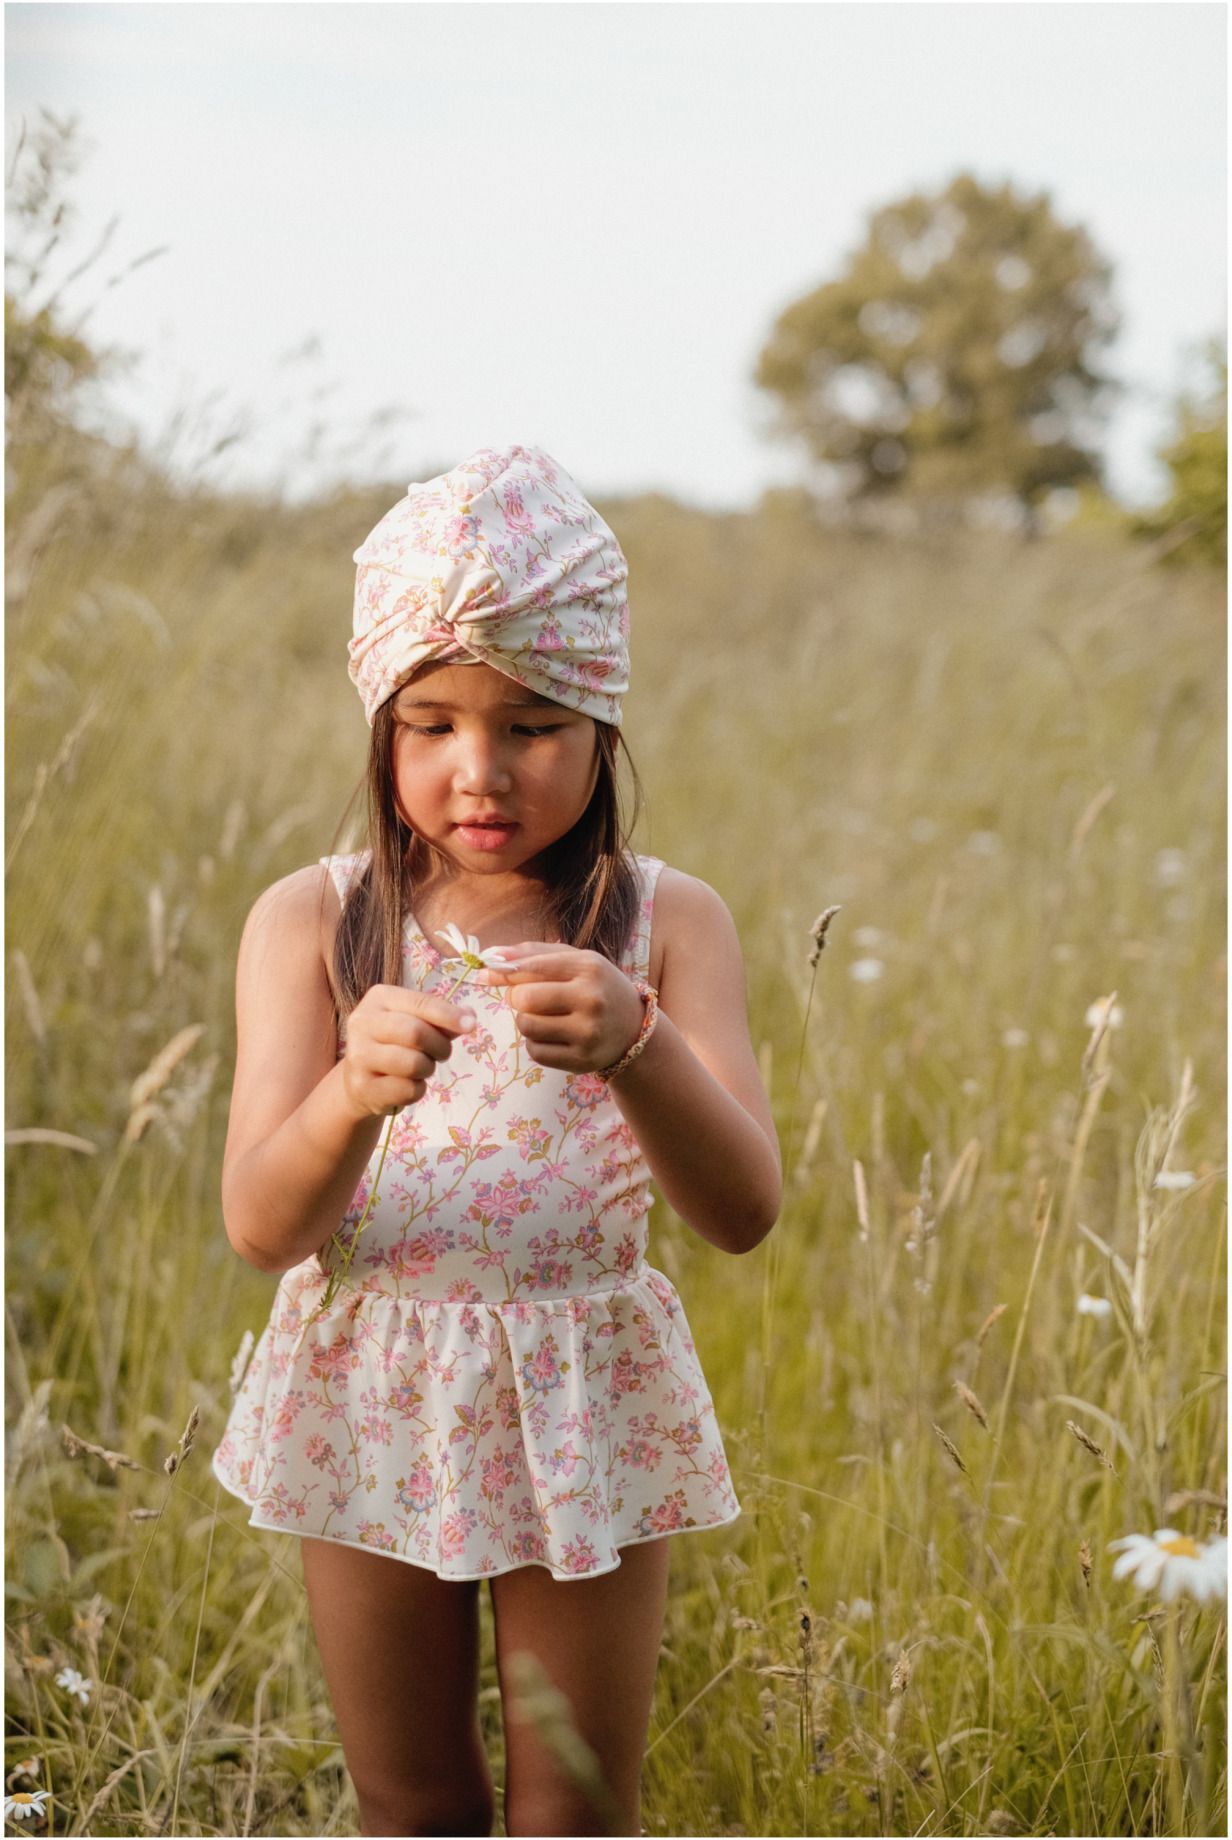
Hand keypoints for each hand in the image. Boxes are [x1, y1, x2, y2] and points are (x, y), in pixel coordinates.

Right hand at [340, 984, 475, 1117]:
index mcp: (379, 998)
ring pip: (413, 1063)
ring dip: (428, 1068)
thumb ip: (440, 1019)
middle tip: (443, 1053)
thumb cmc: (395, 1043)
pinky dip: (418, 1089)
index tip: (471, 1025)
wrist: (361, 1079)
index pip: (420, 1002)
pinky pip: (407, 1090)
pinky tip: (408, 1084)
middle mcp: (363, 1023)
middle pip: (416, 1033)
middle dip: (440, 1046)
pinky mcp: (362, 1086)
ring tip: (421, 1067)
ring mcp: (359, 1056)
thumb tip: (469, 1017)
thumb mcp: (415, 1022)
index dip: (448, 1014)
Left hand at [475, 944, 645, 1073]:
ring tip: (545, 1017)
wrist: (634, 1029)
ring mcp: (588, 1032)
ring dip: (527, 1021)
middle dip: (517, 998)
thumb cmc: (597, 987)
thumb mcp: (576, 961)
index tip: (484, 974)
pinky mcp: (582, 1060)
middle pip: (524, 998)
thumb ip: (534, 953)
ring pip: (527, 1026)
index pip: (532, 967)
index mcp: (589, 967)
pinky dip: (536, 1043)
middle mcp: (592, 999)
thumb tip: (492, 955)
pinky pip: (535, 1052)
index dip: (502, 972)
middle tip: (528, 998)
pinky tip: (554, 1036)